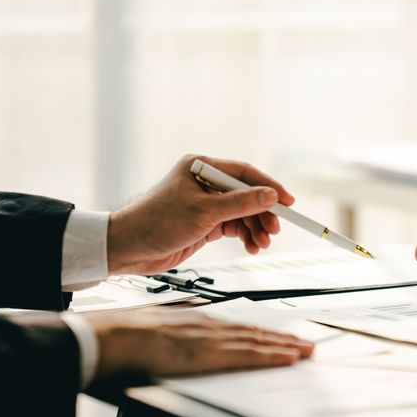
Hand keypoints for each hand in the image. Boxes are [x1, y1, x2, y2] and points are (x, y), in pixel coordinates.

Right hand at [86, 309, 313, 379]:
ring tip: (306, 351)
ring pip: (257, 342)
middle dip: (283, 339)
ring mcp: (211, 339)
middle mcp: (210, 326)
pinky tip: (288, 358)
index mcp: (199, 320)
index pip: (240, 328)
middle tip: (307, 344)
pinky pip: (248, 356)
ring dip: (285, 347)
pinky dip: (271, 356)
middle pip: (255, 333)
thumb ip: (180, 335)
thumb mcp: (162, 329)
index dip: (265, 333)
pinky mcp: (209, 354)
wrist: (113, 336)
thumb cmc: (128, 335)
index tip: (284, 337)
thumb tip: (187, 346)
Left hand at [107, 154, 295, 273]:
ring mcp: (205, 203)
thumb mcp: (203, 212)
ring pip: (242, 213)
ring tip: (262, 243)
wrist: (128, 248)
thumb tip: (270, 195)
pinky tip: (251, 246)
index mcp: (202, 168)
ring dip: (255, 228)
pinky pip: (233, 226)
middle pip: (246, 195)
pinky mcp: (204, 223)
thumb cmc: (156, 222)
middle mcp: (205, 183)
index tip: (287, 201)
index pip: (244, 173)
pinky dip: (244, 236)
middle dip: (262, 214)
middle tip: (274, 229)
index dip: (268, 187)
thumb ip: (240, 203)